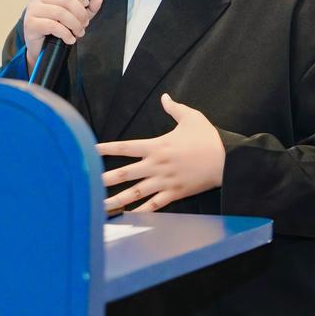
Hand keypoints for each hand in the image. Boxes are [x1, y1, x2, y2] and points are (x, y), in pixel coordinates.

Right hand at [23, 0, 103, 70]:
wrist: (41, 47)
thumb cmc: (56, 28)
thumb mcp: (75, 16)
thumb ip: (88, 7)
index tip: (86, 5)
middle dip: (80, 13)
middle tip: (84, 24)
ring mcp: (33, 8)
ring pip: (60, 12)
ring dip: (74, 24)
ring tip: (79, 32)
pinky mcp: (30, 23)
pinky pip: (52, 25)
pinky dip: (66, 33)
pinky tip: (70, 39)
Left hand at [98, 93, 225, 212]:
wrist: (227, 160)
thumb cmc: (208, 138)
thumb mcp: (191, 117)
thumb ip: (174, 108)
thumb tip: (165, 97)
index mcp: (157, 146)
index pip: (126, 147)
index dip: (107, 148)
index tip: (91, 150)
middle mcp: (156, 165)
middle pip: (125, 173)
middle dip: (105, 178)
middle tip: (87, 182)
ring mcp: (164, 181)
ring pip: (136, 192)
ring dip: (118, 200)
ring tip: (101, 207)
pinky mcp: (175, 193)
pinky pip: (155, 205)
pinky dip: (142, 212)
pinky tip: (129, 218)